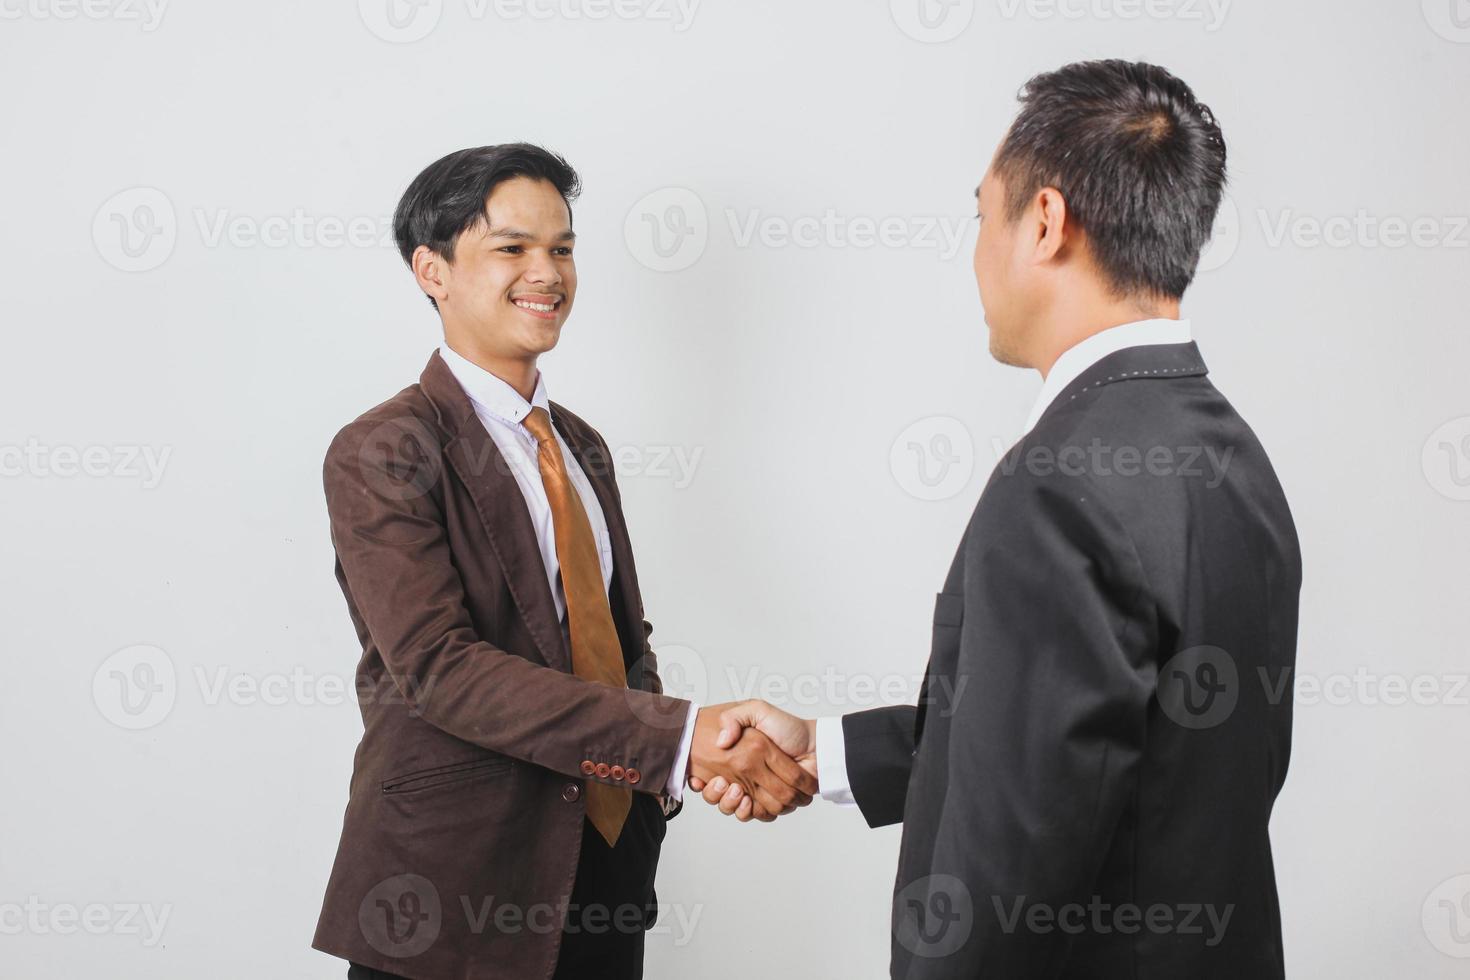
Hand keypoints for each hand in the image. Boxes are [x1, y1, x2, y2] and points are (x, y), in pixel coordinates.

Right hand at [689, 700, 816, 821]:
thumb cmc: (788, 727)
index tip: (700, 779)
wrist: (816, 746)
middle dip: (716, 795)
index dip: (702, 781)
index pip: (711, 774)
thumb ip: (735, 717)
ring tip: (736, 791)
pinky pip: (756, 815)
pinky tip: (748, 801)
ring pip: (735, 808)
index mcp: (738, 757)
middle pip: (719, 796)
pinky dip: (750, 812)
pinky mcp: (772, 803)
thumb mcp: (757, 709)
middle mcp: (745, 776)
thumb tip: (721, 741)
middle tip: (722, 783)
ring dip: (731, 804)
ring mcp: (758, 790)